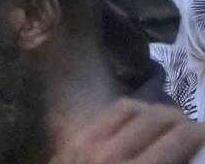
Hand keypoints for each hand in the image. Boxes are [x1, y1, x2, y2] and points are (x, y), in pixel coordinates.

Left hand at [52, 98, 204, 163]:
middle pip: (156, 119)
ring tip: (169, 123)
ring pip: (132, 109)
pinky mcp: (74, 141)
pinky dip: (131, 113)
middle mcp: (111, 157)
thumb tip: (190, 158)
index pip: (178, 140)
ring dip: (155, 112)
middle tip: (193, 129)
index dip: (199, 134)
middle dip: (181, 120)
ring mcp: (88, 144)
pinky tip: (142, 122)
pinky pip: (109, 114)